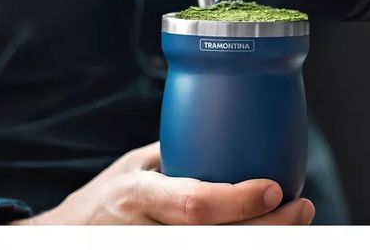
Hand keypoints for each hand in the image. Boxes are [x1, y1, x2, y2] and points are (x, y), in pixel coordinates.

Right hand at [11, 142, 314, 224]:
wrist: (67, 237)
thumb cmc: (107, 197)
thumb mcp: (134, 166)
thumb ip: (176, 154)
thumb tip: (231, 131)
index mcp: (136, 195)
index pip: (192, 204)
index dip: (236, 201)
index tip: (273, 188)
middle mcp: (144, 231)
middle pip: (215, 239)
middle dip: (269, 228)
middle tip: (301, 208)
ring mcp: (153, 248)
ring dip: (265, 240)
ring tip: (297, 222)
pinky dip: (246, 244)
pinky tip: (267, 233)